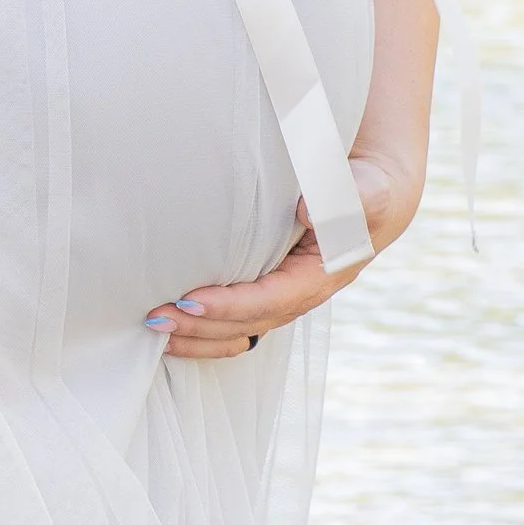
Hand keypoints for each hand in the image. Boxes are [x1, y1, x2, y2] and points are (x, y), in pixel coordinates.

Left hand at [146, 150, 424, 360]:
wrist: (371, 192)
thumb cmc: (363, 187)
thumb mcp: (364, 188)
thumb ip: (342, 199)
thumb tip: (305, 209)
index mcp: (321, 277)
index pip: (270, 300)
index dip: (230, 306)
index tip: (189, 302)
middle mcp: (300, 296)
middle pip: (246, 325)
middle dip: (200, 327)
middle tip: (154, 318)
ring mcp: (283, 298)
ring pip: (237, 331)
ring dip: (196, 337)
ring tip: (152, 331)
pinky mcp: (267, 291)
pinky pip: (234, 322)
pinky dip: (202, 331)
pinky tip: (171, 329)